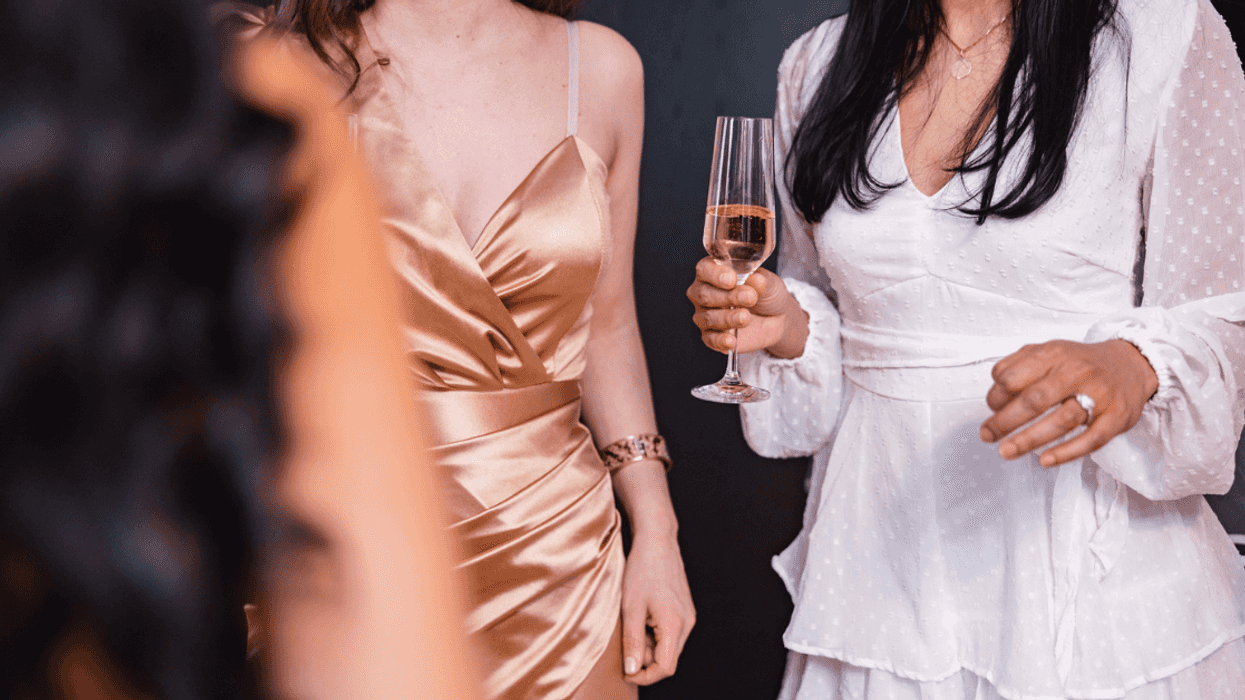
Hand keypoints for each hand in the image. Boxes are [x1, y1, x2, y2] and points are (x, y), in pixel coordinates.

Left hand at [620, 532, 694, 684]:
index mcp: (675, 625)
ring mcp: (688, 616)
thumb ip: (633, 642)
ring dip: (649, 645)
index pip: (665, 668)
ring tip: (632, 623)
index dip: (644, 676)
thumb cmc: (642, 570)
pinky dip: (654, 633)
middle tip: (625, 642)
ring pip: (669, 646)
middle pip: (668, 659)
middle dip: (645, 659)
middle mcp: (687, 623)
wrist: (657, 541)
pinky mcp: (684, 610)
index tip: (626, 672)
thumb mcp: (631, 608)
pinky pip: (670, 633)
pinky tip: (641, 616)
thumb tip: (632, 670)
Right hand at [686, 258, 806, 357]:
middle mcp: (704, 293)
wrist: (778, 318)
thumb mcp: (768, 282)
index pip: (704, 270)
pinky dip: (721, 340)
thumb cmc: (766, 294)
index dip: (715, 274)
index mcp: (713, 273)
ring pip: (708, 317)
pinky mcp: (712, 337)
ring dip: (728, 317)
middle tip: (749, 297)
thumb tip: (756, 280)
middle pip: (703, 294)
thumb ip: (760, 280)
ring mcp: (706, 316)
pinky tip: (732, 340)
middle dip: (727, 296)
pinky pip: (710, 339)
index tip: (732, 279)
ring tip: (746, 317)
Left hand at [980, 339, 1158, 466]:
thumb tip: (994, 395)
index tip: (991, 408)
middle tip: (988, 435)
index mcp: (1054, 355)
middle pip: (1035, 400)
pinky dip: (1066, 452)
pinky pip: (1091, 439)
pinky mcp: (1117, 418)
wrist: (1131, 365)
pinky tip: (1044, 460)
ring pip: (1062, 420)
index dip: (996, 396)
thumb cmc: (1080, 364)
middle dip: (1006, 421)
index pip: (1014, 376)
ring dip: (1029, 439)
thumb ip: (1018, 367)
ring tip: (1006, 451)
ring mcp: (1099, 396)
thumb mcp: (1048, 352)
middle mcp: (1076, 373)